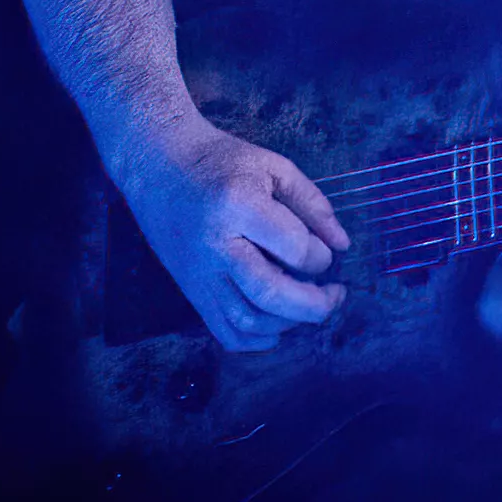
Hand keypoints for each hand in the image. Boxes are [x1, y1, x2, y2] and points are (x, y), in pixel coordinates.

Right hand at [122, 123, 349, 351]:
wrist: (158, 165)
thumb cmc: (220, 161)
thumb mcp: (273, 167)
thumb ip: (313, 203)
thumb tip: (343, 244)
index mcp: (239, 206)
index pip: (294, 249)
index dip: (321, 257)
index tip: (325, 251)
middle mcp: (216, 245)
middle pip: (270, 294)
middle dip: (315, 305)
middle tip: (336, 295)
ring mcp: (200, 273)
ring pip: (246, 319)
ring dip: (288, 324)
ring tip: (309, 307)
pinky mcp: (190, 289)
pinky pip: (221, 330)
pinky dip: (253, 341)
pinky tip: (277, 329)